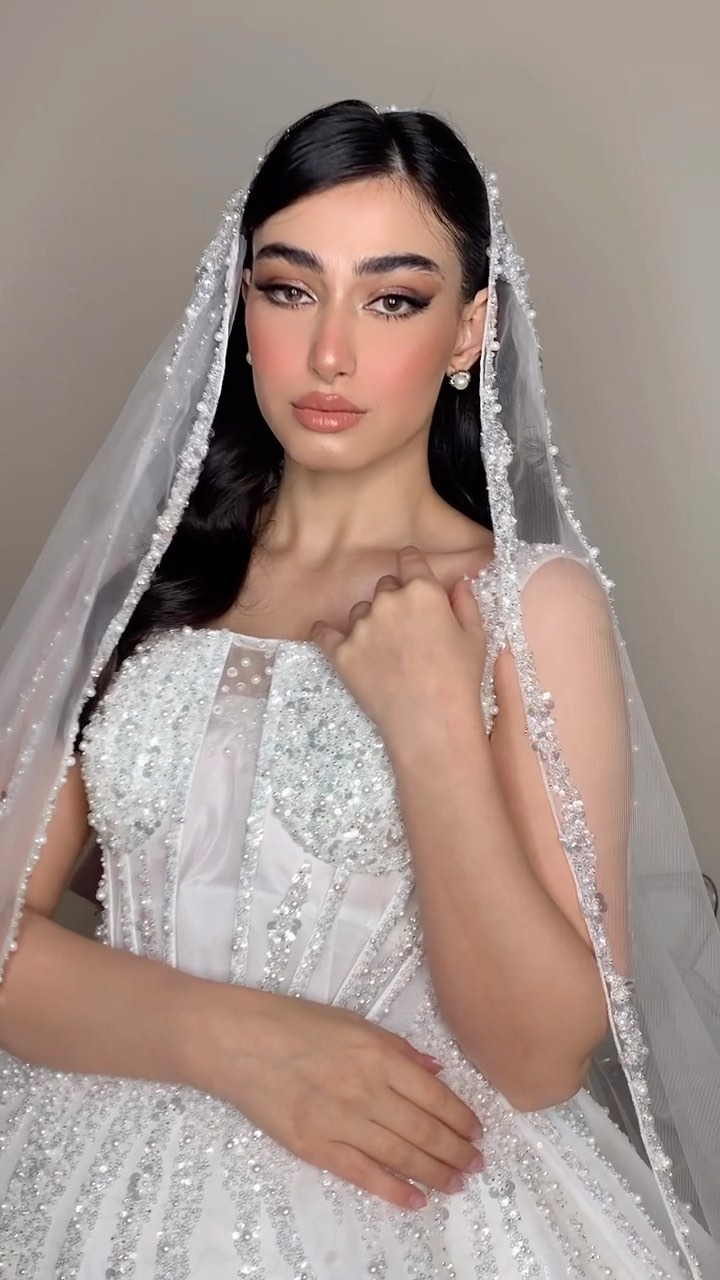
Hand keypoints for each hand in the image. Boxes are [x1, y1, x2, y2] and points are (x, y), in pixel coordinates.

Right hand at [204, 987, 484, 1210]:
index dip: (461, 1119)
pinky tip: (417, 1200)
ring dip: (436, 1173)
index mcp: (379, 1056)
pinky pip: (363, 1175)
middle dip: (457, 1152)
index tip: (478, 1133)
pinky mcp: (315, 1147)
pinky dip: (394, 1191)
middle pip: (424, 1130)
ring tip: (457, 1183)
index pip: (435, 1096)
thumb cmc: (295, 1023)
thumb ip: (398, 1049)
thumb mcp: (353, 1022)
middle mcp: (366, 1091)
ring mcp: (341, 1122)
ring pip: (401, 1156)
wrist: (239, 1041)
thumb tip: (436, 1073)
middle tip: (477, 1165)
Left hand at [309, 547, 486, 749]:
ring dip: (370, 622)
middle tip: (406, 629)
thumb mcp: (475, 638)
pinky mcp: (341, 653)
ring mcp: (361, 627)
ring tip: (385, 651)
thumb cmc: (459, 681)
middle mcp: (388, 602)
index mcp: (422, 591)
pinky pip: (324, 633)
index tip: (412, 576)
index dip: (411, 566)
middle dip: (394, 600)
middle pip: (384, 586)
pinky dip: (325, 633)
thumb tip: (460, 581)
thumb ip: (466, 603)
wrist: (431, 722)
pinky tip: (325, 633)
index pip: (409, 558)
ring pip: (360, 611)